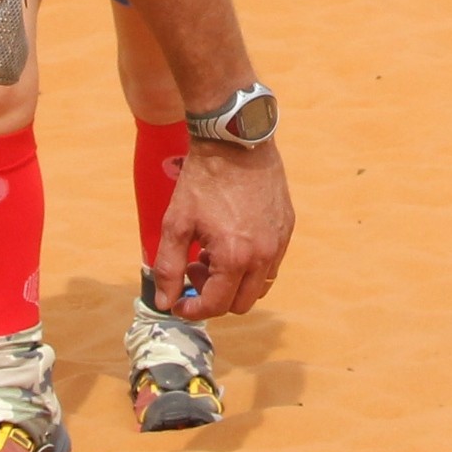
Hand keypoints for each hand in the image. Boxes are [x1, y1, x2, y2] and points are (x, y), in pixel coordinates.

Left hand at [153, 140, 293, 319]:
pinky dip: (251, 264)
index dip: (192, 310)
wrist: (235, 141)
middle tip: (194, 271)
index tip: (178, 302)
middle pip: (241, 304)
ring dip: (235, 283)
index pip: (215, 305)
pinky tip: (232, 240)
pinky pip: (272, 263)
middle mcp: (264, 255)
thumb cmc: (203, 180)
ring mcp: (279, 241)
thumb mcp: (176, 223)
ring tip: (213, 255)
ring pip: (260, 286)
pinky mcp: (287, 226)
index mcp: (235, 257)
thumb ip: (167, 268)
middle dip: (214, 297)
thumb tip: (164, 301)